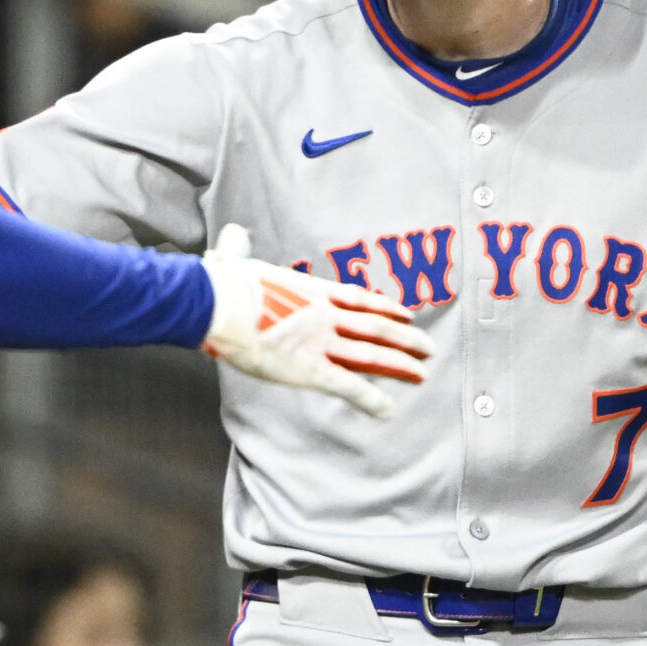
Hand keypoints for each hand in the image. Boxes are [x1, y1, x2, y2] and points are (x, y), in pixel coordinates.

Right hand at [198, 224, 426, 416]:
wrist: (218, 304)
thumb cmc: (222, 283)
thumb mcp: (235, 261)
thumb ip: (239, 251)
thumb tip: (231, 235)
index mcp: (310, 291)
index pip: (358, 299)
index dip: (385, 308)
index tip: (406, 314)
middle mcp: (323, 316)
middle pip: (376, 327)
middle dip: (405, 339)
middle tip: (428, 348)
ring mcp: (320, 343)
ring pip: (372, 355)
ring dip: (401, 365)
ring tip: (422, 374)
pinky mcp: (310, 370)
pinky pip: (349, 387)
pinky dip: (371, 399)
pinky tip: (388, 410)